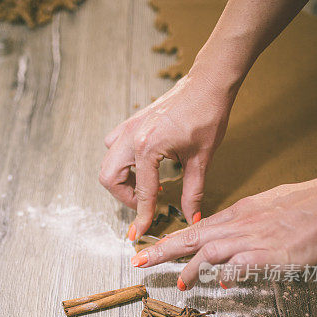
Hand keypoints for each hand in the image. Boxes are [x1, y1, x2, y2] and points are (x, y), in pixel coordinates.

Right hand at [99, 66, 236, 237]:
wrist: (208, 84)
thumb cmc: (207, 115)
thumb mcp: (201, 159)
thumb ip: (193, 192)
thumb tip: (191, 217)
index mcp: (148, 147)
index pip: (142, 192)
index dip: (142, 216)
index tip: (138, 233)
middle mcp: (131, 137)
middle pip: (109, 178)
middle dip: (124, 197)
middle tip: (143, 206)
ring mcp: (128, 128)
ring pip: (108, 163)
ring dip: (121, 180)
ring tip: (144, 188)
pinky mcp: (131, 123)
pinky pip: (113, 148)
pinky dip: (122, 162)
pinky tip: (142, 167)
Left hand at [130, 163, 316, 288]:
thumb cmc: (304, 204)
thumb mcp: (265, 208)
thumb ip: (244, 225)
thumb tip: (229, 244)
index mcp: (236, 214)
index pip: (194, 228)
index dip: (169, 240)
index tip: (148, 249)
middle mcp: (238, 225)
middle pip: (190, 237)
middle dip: (162, 251)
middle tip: (139, 263)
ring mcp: (251, 238)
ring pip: (209, 252)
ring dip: (191, 269)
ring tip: (181, 284)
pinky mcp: (268, 254)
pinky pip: (240, 265)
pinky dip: (228, 275)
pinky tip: (223, 284)